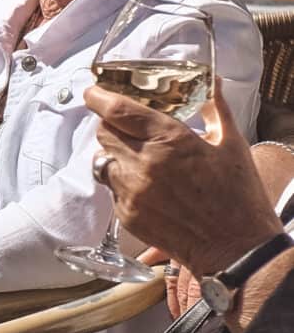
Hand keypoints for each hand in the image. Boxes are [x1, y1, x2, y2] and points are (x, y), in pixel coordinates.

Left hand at [84, 78, 281, 284]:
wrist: (236, 248)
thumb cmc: (238, 196)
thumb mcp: (231, 144)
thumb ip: (215, 108)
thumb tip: (214, 83)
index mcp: (170, 139)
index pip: (118, 111)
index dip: (99, 98)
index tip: (94, 93)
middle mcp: (144, 164)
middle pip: (104, 133)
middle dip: (111, 125)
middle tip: (126, 127)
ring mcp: (132, 192)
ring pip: (103, 161)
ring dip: (115, 155)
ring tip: (139, 159)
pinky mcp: (127, 216)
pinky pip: (112, 189)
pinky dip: (122, 183)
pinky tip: (147, 187)